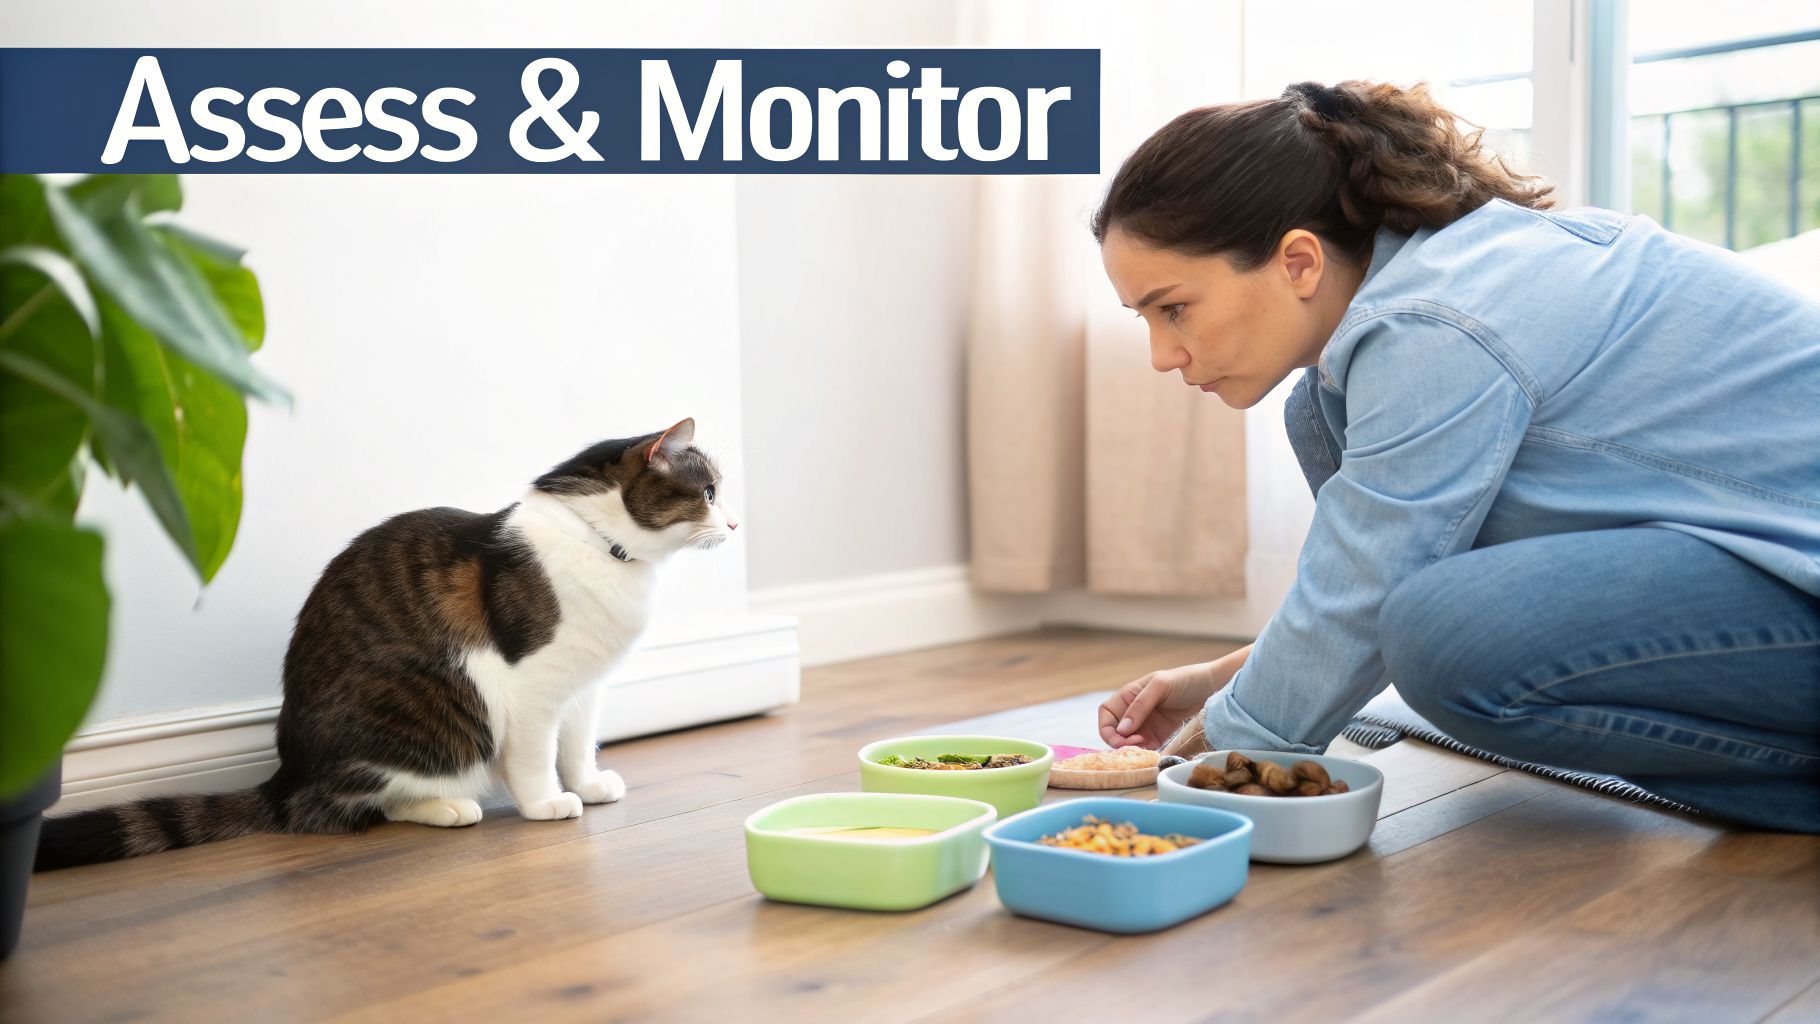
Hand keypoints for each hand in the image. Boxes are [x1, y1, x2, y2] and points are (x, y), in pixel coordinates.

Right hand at [1097, 645, 1251, 748]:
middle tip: (1137, 745)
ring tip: (1149, 748)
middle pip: (1114, 732)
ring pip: (1129, 742)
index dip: (1108, 728)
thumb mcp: (1160, 686)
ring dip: (1133, 749)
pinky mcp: (1160, 735)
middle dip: (1120, 742)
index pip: (1106, 715)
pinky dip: (1146, 752)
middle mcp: (1134, 711)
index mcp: (1128, 695)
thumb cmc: (1185, 679)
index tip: (1123, 737)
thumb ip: (1140, 705)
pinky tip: (1155, 752)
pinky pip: (1146, 747)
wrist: (1212, 686)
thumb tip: (1122, 729)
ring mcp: (1146, 724)